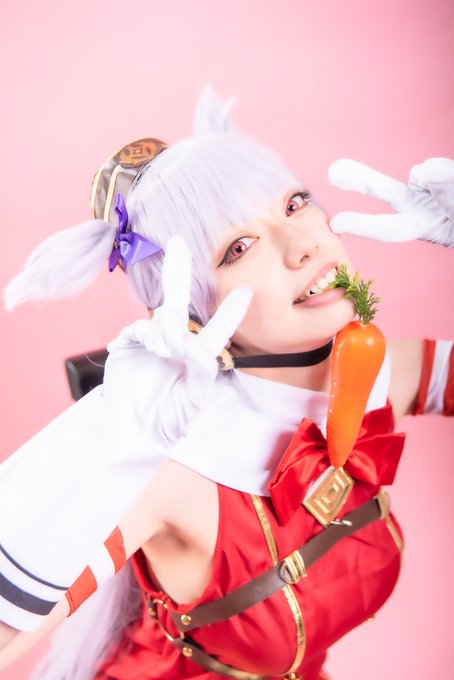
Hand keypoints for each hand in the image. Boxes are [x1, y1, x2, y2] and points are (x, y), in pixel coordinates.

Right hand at [103, 236, 251, 448]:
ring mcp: (150, 342)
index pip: (216, 331)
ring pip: (162, 318)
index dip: (230, 312)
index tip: (246, 291)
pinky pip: (140, 329)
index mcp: (197, 358)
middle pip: (179, 302)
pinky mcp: (128, 344)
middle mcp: (175, 343)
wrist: (130, 431)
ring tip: (166, 351)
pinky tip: (150, 349)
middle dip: (178, 271)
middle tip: (176, 242)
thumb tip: (194, 343)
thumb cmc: (167, 420)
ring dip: (166, 330)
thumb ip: (199, 372)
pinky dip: (146, 336)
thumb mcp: (192, 401)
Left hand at [328, 158, 453, 246]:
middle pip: (388, 192)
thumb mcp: (452, 224)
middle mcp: (422, 205)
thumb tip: (422, 173)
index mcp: (422, 226)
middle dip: (363, 181)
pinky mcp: (443, 173)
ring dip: (440, 180)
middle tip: (334, 172)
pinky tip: (446, 179)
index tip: (335, 223)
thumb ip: (444, 191)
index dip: (364, 225)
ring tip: (447, 195)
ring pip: (424, 174)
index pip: (391, 228)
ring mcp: (434, 186)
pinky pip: (438, 169)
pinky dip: (443, 174)